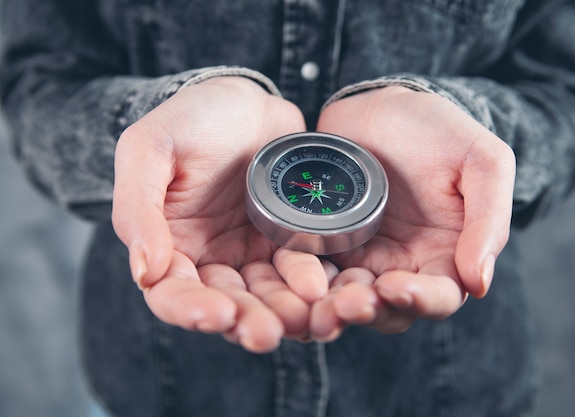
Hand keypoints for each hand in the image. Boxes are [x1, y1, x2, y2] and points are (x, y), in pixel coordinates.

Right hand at [112, 76, 329, 351]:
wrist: (244, 99)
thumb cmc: (189, 119)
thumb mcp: (149, 149)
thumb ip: (138, 208)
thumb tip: (145, 271)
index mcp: (169, 245)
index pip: (172, 293)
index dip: (190, 309)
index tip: (217, 314)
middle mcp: (210, 258)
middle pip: (226, 304)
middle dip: (246, 321)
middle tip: (268, 333)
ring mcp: (251, 253)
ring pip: (266, 295)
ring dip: (283, 312)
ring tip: (303, 317)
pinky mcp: (287, 242)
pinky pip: (300, 269)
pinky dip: (310, 283)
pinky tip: (323, 289)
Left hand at [309, 86, 515, 338]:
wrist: (384, 104)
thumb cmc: (441, 131)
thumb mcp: (482, 162)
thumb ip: (488, 219)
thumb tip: (479, 283)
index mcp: (444, 255)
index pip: (439, 295)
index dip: (420, 300)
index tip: (394, 287)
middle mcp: (402, 264)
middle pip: (386, 308)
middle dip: (365, 310)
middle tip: (342, 306)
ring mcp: (361, 255)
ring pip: (344, 296)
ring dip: (329, 306)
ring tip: (313, 305)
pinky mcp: (326, 241)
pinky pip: (311, 269)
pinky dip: (300, 280)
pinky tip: (287, 280)